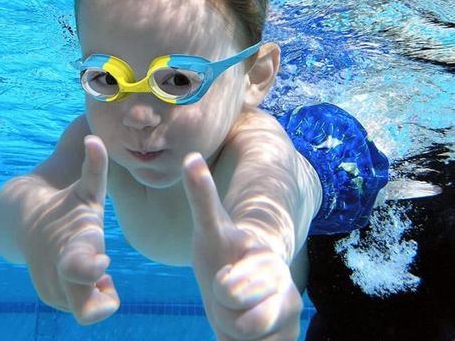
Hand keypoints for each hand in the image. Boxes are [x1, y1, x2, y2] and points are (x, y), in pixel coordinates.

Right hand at [22, 136, 119, 324]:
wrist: (25, 220)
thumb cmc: (67, 201)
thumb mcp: (86, 186)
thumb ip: (95, 165)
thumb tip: (95, 137)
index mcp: (72, 243)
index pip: (79, 267)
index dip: (92, 270)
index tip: (104, 263)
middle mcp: (62, 270)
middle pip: (84, 309)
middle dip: (100, 305)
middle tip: (106, 278)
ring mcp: (54, 287)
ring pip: (84, 311)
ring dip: (97, 294)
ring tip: (97, 267)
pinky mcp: (52, 296)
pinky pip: (78, 307)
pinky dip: (88, 294)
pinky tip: (90, 272)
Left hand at [182, 153, 301, 340]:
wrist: (247, 291)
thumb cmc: (223, 257)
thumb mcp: (210, 229)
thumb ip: (202, 196)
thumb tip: (189, 156)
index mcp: (259, 249)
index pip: (233, 276)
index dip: (227, 279)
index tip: (223, 277)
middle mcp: (279, 276)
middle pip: (237, 310)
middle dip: (224, 306)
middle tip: (227, 288)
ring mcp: (288, 307)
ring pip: (244, 332)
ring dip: (233, 326)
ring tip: (238, 308)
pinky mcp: (289, 335)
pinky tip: (251, 328)